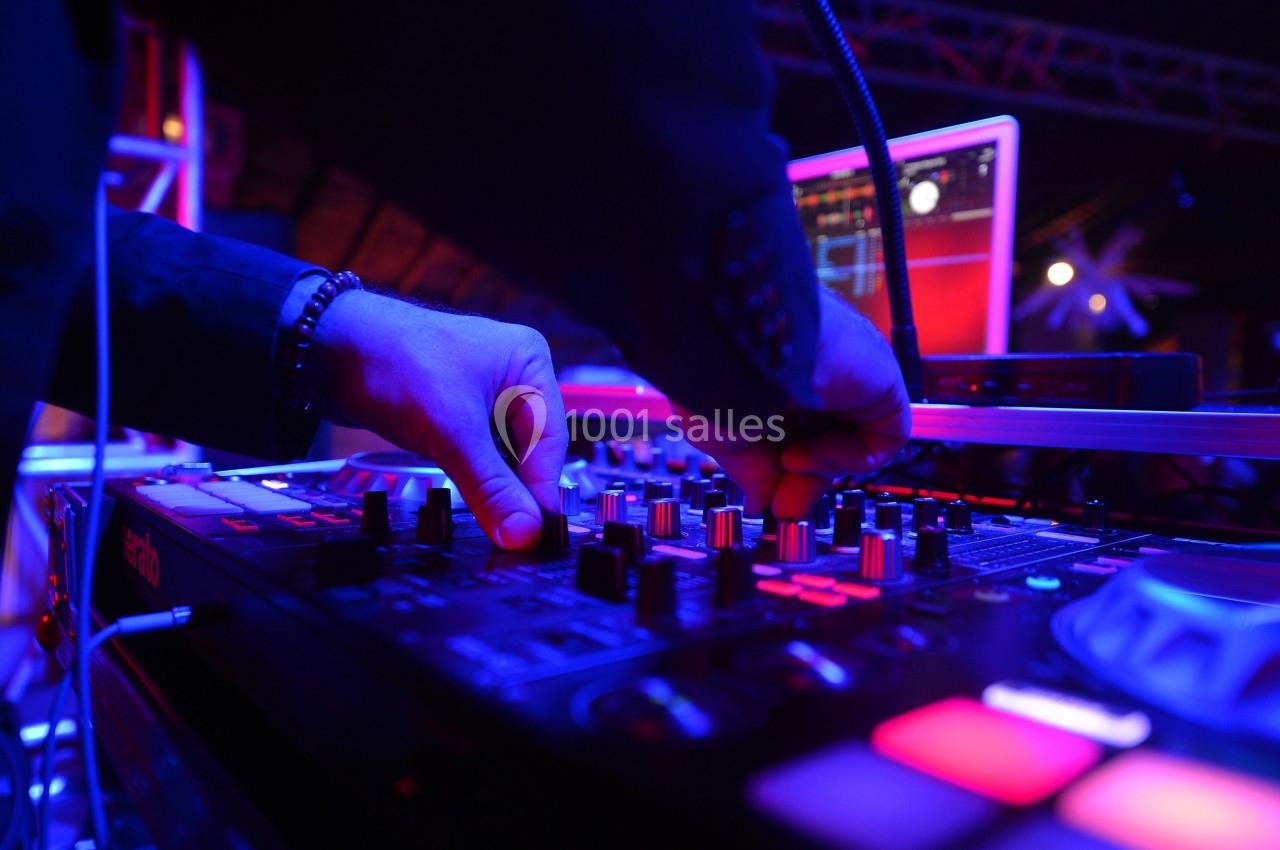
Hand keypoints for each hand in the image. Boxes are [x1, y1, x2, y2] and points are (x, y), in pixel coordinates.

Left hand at [315, 291, 566, 549]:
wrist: (326, 349)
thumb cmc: (393, 360)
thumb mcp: (451, 430)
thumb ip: (490, 486)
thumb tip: (523, 532)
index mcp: (527, 361)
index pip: (550, 437)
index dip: (543, 488)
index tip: (537, 531)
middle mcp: (510, 377)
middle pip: (528, 449)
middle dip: (518, 490)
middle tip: (515, 535)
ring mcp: (481, 397)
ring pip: (502, 457)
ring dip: (494, 487)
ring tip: (495, 523)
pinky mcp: (453, 415)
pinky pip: (475, 455)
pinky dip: (474, 479)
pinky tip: (473, 502)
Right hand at [687, 288, 909, 517]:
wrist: (737, 346)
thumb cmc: (716, 375)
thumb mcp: (724, 437)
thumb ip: (751, 474)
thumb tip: (764, 504)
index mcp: (779, 370)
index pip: (795, 429)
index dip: (785, 470)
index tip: (771, 501)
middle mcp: (817, 367)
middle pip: (825, 438)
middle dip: (806, 479)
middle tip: (785, 506)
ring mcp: (850, 373)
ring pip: (854, 440)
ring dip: (821, 467)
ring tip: (789, 462)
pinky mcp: (882, 380)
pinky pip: (885, 437)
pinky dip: (851, 458)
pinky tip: (813, 450)